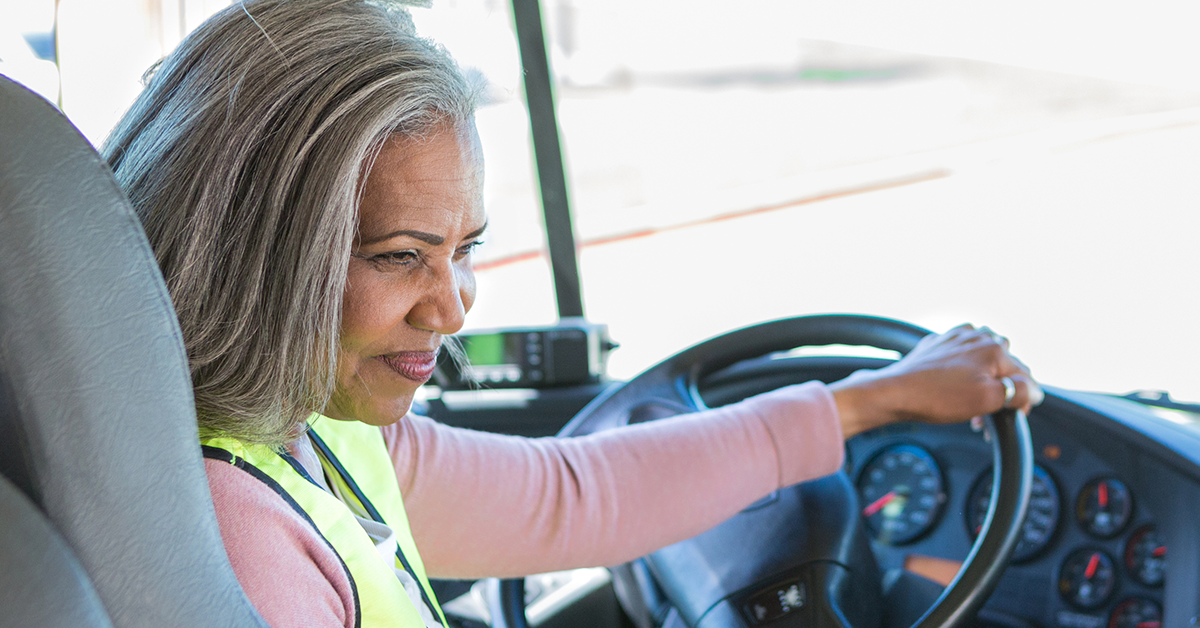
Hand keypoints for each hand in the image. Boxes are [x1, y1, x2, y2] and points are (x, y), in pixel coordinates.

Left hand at [830, 324, 1043, 438]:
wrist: (894, 393)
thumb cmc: (938, 397)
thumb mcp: (988, 399)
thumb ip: (1019, 392)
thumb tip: (1035, 390)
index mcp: (993, 348)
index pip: (1025, 376)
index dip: (1021, 401)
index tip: (1009, 418)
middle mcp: (976, 336)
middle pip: (1004, 367)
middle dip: (1001, 392)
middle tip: (987, 415)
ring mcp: (954, 338)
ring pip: (982, 362)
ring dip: (983, 384)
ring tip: (971, 407)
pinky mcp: (937, 346)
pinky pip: (961, 360)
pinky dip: (964, 376)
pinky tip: (955, 392)